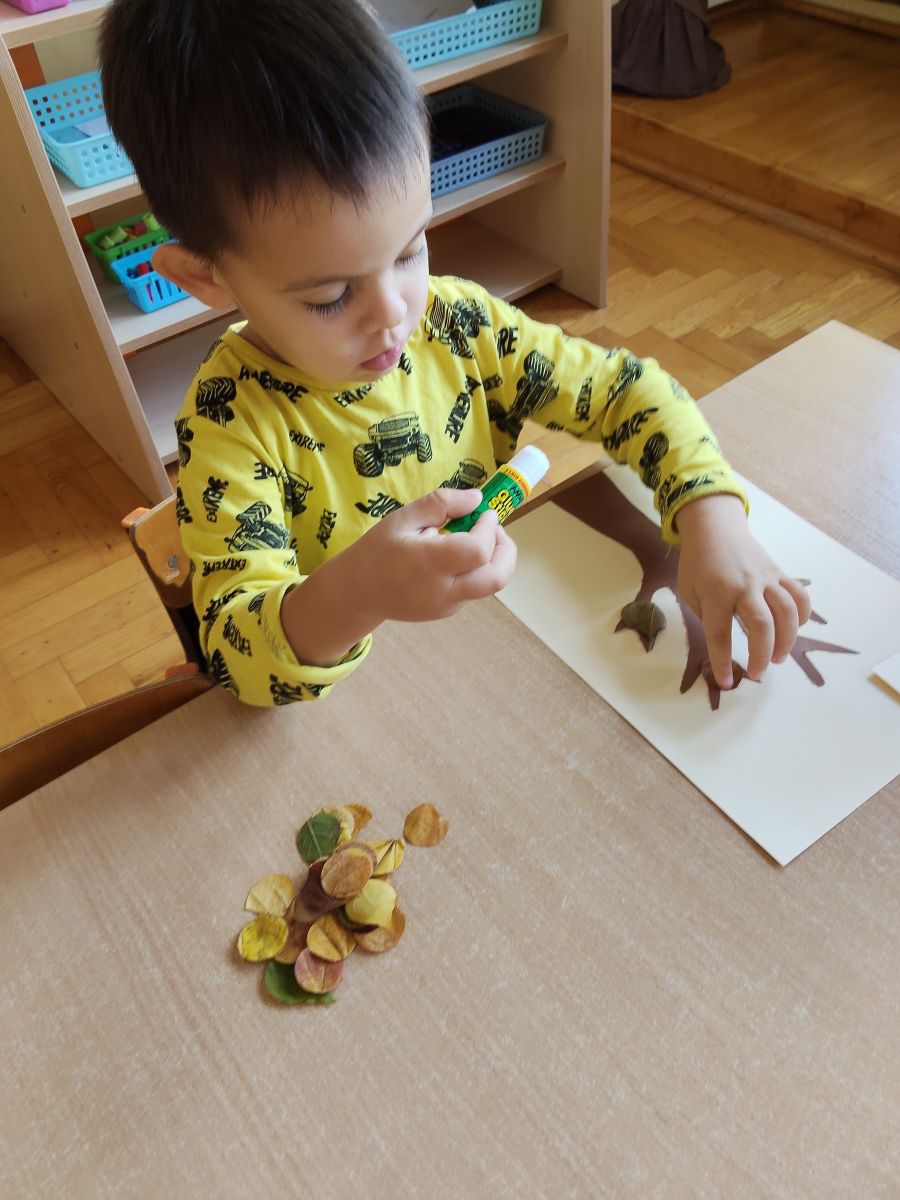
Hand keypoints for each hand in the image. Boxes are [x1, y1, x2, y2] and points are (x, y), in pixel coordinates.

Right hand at [354, 487, 516, 622]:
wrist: (358, 592)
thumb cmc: (378, 550)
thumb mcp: (402, 518)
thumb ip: (440, 504)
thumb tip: (477, 498)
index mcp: (428, 564)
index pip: (478, 550)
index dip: (490, 529)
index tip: (484, 513)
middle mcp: (442, 590)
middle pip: (497, 577)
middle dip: (506, 549)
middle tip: (494, 530)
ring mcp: (447, 606)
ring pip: (489, 584)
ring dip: (493, 559)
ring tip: (471, 539)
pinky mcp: (448, 612)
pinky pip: (474, 589)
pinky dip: (477, 569)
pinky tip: (455, 557)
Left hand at [675, 494, 810, 688]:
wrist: (715, 526)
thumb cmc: (697, 563)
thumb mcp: (688, 591)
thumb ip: (706, 617)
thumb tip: (724, 646)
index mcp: (715, 593)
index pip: (720, 634)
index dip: (723, 662)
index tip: (726, 683)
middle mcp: (744, 586)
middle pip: (761, 625)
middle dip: (761, 655)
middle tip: (757, 674)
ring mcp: (766, 578)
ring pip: (787, 612)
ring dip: (786, 641)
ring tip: (777, 658)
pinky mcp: (779, 573)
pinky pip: (799, 596)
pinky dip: (802, 617)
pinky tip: (793, 631)